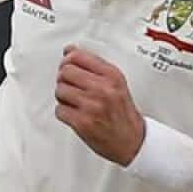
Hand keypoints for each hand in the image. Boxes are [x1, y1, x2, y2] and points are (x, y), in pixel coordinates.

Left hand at [54, 45, 145, 165]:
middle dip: (64, 78)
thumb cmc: (123, 113)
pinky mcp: (82, 122)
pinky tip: (74, 113)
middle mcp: (102, 89)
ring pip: (60, 90)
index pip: (78, 56)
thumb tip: (69, 50)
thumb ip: (93, 66)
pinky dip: (64, 112)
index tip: (66, 63)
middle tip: (70, 85)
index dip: (67, 59)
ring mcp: (91, 106)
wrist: (132, 141)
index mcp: (111, 76)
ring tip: (74, 101)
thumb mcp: (116, 83)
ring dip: (63, 96)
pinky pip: (59, 110)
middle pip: (65, 71)